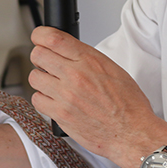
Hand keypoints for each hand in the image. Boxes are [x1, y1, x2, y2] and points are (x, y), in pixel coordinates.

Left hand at [29, 26, 166, 167]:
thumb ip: (88, 58)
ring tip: (53, 85)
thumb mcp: (113, 69)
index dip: (41, 35)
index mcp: (89, 60)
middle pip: (38, 55)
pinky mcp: (60, 115)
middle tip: (47, 64)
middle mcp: (75, 75)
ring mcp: (66, 95)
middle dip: (41, 58)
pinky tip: (54, 101)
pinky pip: (37, 100)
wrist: (132, 132)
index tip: (40, 38)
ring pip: (34, 77)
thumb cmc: (128, 104)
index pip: (53, 38)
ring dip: (42, 79)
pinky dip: (43, 99)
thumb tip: (69, 52)